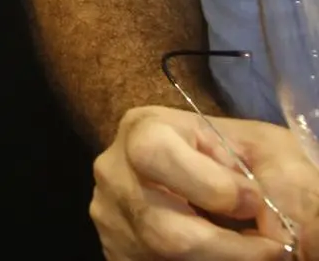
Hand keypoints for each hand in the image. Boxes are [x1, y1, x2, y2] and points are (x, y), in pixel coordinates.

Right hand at [92, 106, 318, 259]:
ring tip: (249, 251)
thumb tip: (266, 218)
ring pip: (161, 256)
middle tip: (268, 248)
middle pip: (161, 228)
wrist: (213, 186)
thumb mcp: (260, 148)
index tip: (254, 203)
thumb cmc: (240, 160)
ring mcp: (110, 217)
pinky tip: (218, 253)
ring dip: (219, 260)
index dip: (212, 187)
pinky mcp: (116, 251)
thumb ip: (265, 169)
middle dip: (226, 248)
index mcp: (143, 130)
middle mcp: (114, 173)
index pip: (156, 154)